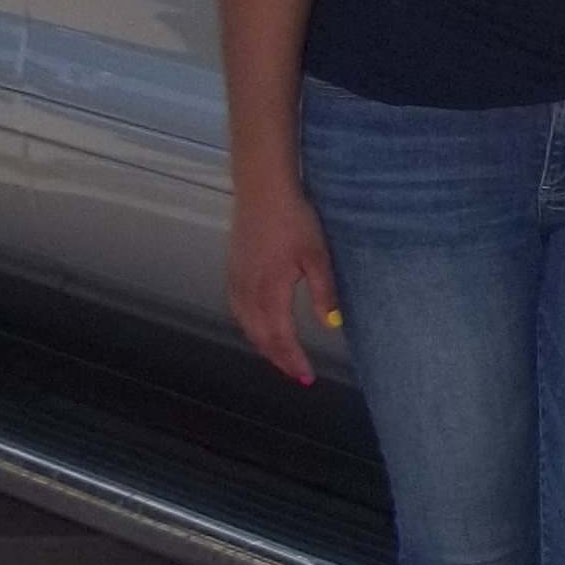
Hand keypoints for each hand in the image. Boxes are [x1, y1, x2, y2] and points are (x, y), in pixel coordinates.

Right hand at [228, 181, 339, 381]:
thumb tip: (331, 324)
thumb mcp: (317, 256)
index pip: (280, 338)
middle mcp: (248, 290)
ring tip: (280, 355)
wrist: (262, 187)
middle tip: (296, 373)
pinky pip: (237, 307)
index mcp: (270, 291)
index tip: (306, 377)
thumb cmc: (293, 217)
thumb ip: (324, 292)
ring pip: (245, 324)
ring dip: (262, 344)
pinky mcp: (233, 266)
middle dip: (278, 358)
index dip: (293, 360)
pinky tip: (257, 323)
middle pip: (260, 336)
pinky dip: (248, 324)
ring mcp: (237, 278)